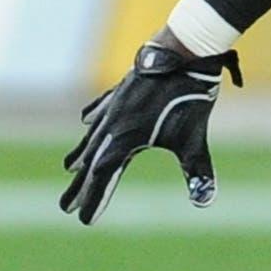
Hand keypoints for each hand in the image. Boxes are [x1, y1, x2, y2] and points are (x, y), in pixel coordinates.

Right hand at [58, 41, 242, 225]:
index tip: (84, 220)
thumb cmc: (190, 95)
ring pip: (93, 135)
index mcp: (126, 138)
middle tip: (65, 207)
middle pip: (90, 161)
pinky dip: (92, 119)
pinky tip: (86, 122)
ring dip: (81, 153)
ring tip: (69, 168)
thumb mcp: (194, 139)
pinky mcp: (123, 90)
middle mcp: (113, 124)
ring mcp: (115, 105)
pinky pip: (101, 109)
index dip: (94, 199)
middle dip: (79, 185)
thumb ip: (198, 171)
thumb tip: (205, 201)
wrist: (185, 51)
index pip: (103, 176)